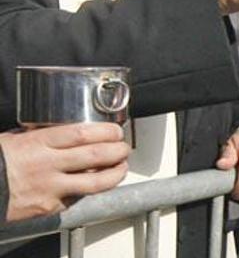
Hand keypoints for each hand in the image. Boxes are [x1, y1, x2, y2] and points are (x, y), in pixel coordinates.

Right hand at [0, 123, 129, 221]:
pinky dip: (89, 191)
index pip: (83, 134)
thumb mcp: (14, 139)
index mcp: (38, 143)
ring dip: (115, 174)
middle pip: (96, 155)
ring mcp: (50, 188)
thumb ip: (41, 135)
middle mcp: (47, 165)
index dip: (106, 132)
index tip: (116, 130)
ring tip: (121, 167)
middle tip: (124, 147)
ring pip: (96, 182)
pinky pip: (77, 199)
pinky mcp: (49, 208)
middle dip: (118, 150)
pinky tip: (96, 185)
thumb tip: (64, 130)